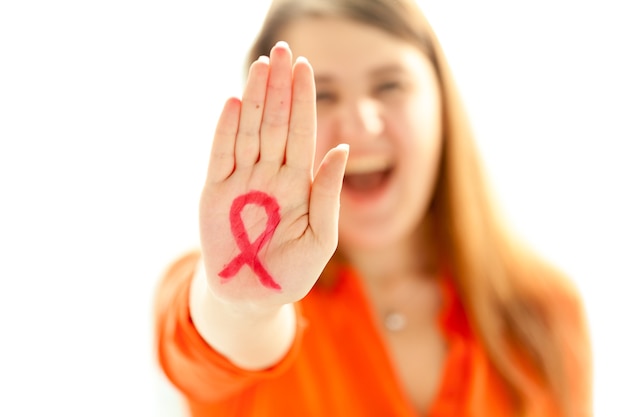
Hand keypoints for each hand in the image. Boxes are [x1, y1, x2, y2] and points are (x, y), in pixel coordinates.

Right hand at [199, 41, 347, 309]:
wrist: (254, 296)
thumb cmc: (293, 270)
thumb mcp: (321, 236)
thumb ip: (328, 193)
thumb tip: (341, 148)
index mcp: (298, 182)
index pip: (302, 133)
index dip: (303, 101)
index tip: (306, 68)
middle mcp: (270, 174)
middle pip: (275, 123)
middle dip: (279, 88)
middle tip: (282, 51)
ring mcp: (242, 180)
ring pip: (249, 131)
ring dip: (254, 99)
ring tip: (261, 66)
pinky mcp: (215, 192)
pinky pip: (221, 155)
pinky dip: (225, 130)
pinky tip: (232, 103)